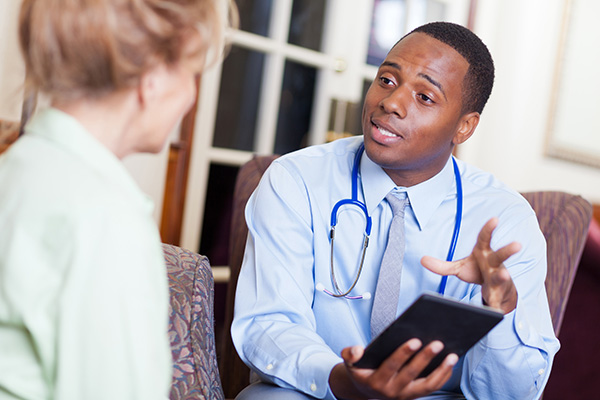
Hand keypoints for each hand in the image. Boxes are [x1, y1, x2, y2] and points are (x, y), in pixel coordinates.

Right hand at [329, 339, 457, 399]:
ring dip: (441, 371)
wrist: (365, 390)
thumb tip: (358, 350)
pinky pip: (432, 388)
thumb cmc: (361, 370)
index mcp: (377, 381)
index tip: (415, 340)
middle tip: (438, 343)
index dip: (403, 354)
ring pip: (427, 386)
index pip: (391, 366)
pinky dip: (443, 376)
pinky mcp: (415, 395)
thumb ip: (350, 354)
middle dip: (425, 358)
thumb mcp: (350, 363)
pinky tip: (451, 362)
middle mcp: (393, 391)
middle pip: (412, 374)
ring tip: (452, 355)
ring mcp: (406, 395)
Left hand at [421, 217, 520, 312]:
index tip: (495, 219)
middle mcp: (494, 264)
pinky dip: (495, 305)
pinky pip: (496, 300)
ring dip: (503, 275)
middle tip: (517, 244)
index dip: (489, 228)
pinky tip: (495, 311)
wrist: (494, 288)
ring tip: (505, 274)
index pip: (485, 238)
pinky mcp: (497, 294)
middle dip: (509, 250)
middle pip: (501, 255)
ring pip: (502, 275)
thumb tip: (422, 259)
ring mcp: (498, 278)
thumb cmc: (478, 271)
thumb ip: (442, 266)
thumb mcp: (459, 267)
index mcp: (484, 253)